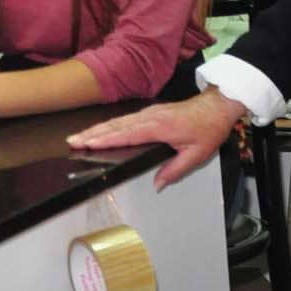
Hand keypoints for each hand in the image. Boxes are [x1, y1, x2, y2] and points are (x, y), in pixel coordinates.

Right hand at [68, 89, 244, 189]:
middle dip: (93, 134)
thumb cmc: (209, 128)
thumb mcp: (197, 154)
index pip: (127, 135)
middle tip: (72, 141)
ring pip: (119, 121)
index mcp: (160, 127)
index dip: (106, 140)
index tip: (87, 144)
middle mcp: (151, 117)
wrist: (218, 106)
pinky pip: (126, 119)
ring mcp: (150, 113)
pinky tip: (100, 131)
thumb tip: (157, 184)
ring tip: (78, 136)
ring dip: (98, 129)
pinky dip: (110, 125)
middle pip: (116, 126)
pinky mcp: (152, 112)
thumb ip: (175, 170)